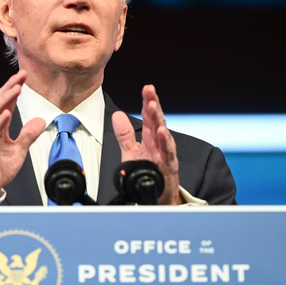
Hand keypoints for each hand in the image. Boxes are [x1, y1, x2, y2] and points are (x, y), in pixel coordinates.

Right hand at [0, 71, 45, 197]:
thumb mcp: (19, 151)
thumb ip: (28, 135)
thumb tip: (40, 121)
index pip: (6, 103)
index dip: (14, 89)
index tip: (23, 77)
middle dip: (9, 88)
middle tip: (20, 76)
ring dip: (4, 100)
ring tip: (15, 89)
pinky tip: (6, 114)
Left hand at [112, 85, 181, 204]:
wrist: (158, 196)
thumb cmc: (148, 172)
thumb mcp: (131, 152)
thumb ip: (124, 134)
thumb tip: (117, 115)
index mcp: (150, 138)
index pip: (149, 116)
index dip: (147, 101)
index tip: (146, 88)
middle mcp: (159, 142)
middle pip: (156, 120)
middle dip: (153, 104)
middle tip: (150, 90)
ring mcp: (165, 153)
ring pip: (163, 133)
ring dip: (158, 119)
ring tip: (152, 105)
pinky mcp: (168, 166)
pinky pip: (167, 153)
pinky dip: (164, 142)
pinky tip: (160, 132)